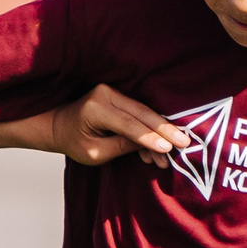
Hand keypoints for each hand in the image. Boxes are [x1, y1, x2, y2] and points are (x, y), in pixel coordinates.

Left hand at [50, 85, 196, 168]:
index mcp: (95, 109)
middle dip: (165, 130)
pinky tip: (160, 148)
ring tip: (171, 155)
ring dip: (161, 133)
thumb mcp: (94, 153)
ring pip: (144, 113)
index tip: (168, 148)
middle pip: (141, 113)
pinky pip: (140, 112)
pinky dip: (151, 129)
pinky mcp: (120, 95)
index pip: (127, 124)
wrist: (60, 125)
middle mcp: (105, 94)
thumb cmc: (74, 142)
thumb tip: (151, 144)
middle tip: (185, 144)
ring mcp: (113, 92)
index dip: (149, 137)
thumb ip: (121, 147)